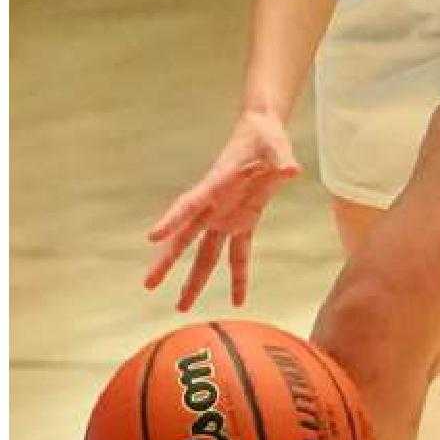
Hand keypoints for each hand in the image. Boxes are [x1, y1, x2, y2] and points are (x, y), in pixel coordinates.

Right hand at [144, 112, 303, 312]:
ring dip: (195, 279)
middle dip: (167, 261)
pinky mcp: (242, 222)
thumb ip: (281, 158)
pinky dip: (240, 275)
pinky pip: (238, 254)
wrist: (263, 133)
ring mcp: (226, 216)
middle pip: (186, 237)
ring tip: (181, 306)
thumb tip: (292, 169)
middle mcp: (215, 205)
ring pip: (206, 253)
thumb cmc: (264, 137)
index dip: (172, 219)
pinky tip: (239, 300)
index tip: (153, 236)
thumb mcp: (276, 144)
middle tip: (148, 284)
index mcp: (216, 184)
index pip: (189, 204)